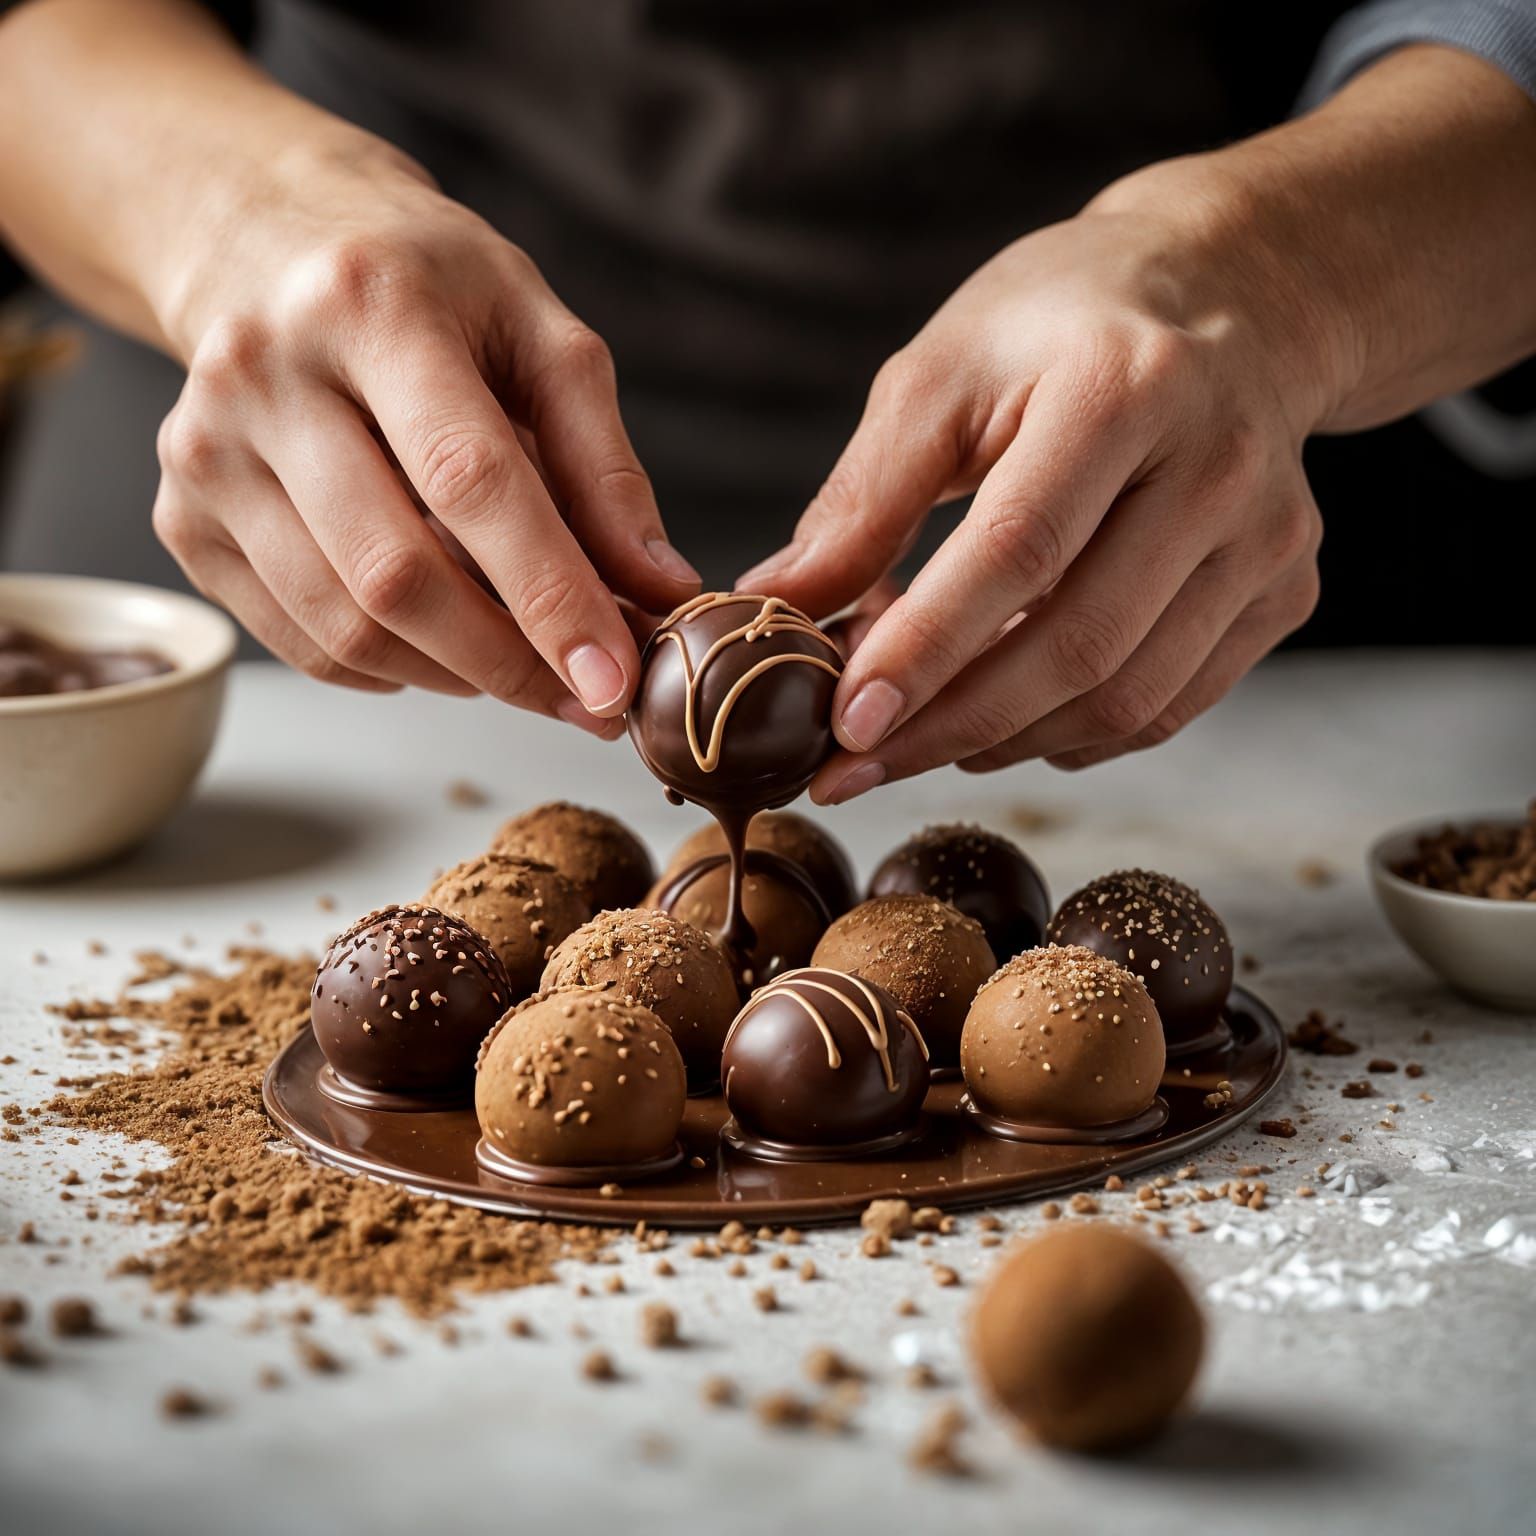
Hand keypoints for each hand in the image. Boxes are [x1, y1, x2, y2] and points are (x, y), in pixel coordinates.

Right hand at [152, 138, 697, 729]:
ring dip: (460, 675)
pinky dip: (393, 668)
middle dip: (511, 664)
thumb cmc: (427, 288)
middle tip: (588, 703)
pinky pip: (303, 644)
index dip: (549, 596)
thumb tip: (661, 593)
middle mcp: (267, 375)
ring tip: (527, 666)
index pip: (470, 480)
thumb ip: (606, 466)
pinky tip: (444, 642)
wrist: (264, 240)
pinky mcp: (182, 518)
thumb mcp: (539, 333)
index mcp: (374, 305)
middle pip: (395, 574)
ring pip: (346, 627)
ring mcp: (206, 453)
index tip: (613, 683)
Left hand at [739, 160, 1337, 796]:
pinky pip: (1167, 706)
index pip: (1019, 549)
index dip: (927, 650)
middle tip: (851, 768)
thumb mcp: (943, 372)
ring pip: (1126, 697)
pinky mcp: (1286, 590)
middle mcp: (1219, 466)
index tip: (844, 726)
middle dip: (949, 727)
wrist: (1232, 296)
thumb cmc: (1062, 326)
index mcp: (1126, 386)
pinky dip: (1070, 735)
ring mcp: (1268, 538)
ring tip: (916, 737)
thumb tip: (775, 606)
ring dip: (1004, 741)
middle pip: (1080, 644)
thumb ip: (863, 498)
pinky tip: (1004, 717)